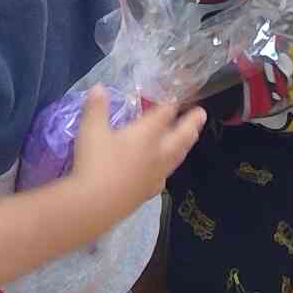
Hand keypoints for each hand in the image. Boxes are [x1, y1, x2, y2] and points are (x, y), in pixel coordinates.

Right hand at [64, 89, 203, 215]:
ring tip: (190, 138)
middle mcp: (158, 152)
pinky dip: (169, 168)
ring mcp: (156, 174)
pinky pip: (165, 176)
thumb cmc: (95, 162)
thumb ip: (96, 107)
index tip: (178, 94)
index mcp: (147, 133)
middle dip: (192, 123)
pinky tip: (164, 172)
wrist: (96, 205)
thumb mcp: (90, 130)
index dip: (172, 102)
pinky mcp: (149, 192)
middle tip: (201, 114)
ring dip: (186, 144)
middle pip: (182, 135)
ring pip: (178, 156)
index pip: (165, 113)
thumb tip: (99, 87)